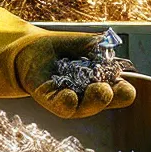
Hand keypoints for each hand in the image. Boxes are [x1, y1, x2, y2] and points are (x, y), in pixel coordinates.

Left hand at [0, 8, 132, 119]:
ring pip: (83, 108)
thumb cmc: (59, 47)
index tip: (123, 86)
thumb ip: (99, 46)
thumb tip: (109, 49)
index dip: (123, 92)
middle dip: (108, 97)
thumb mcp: (83, 43)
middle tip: (106, 88)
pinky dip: (65, 102)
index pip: (118, 92)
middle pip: (103, 102)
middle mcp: (85, 94)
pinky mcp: (47, 98)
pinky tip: (70, 96)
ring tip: (98, 90)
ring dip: (92, 101)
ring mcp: (67, 99)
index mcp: (99, 81)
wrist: (26, 47)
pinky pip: (59, 106)